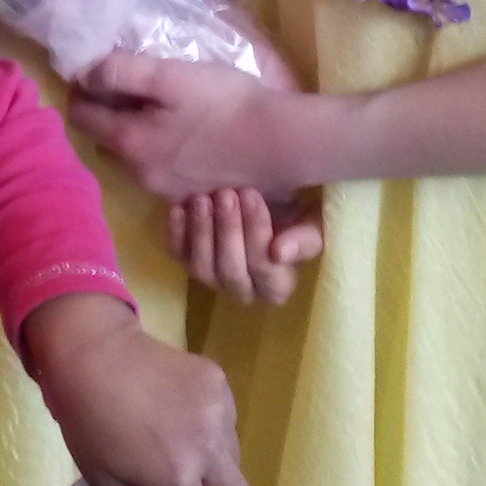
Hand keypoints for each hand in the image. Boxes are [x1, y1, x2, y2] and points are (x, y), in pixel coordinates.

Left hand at [22, 295, 246, 485]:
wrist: (94, 352)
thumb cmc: (89, 421)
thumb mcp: (104, 482)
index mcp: (176, 478)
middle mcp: (207, 449)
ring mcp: (218, 412)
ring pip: (234, 459)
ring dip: (215, 462)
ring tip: (181, 440)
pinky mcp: (220, 383)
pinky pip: (228, 421)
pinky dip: (212, 427)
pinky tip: (180, 410)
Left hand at [69, 48, 311, 199]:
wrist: (280, 142)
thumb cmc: (223, 102)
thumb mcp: (168, 75)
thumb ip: (120, 72)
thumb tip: (82, 73)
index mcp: (127, 142)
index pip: (80, 117)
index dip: (82, 92)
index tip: (96, 73)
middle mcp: (138, 173)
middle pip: (104, 139)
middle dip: (107, 114)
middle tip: (130, 87)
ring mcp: (166, 190)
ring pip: (133, 157)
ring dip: (135, 134)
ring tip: (161, 108)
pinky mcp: (192, 194)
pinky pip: (161, 170)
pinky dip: (161, 151)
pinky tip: (186, 134)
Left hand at [171, 188, 322, 304]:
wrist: (267, 206)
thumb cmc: (294, 218)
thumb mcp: (310, 226)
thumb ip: (303, 241)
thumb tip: (279, 253)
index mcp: (277, 288)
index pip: (264, 267)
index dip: (256, 231)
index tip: (252, 195)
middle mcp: (242, 291)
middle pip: (231, 270)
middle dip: (227, 230)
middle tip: (226, 194)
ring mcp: (212, 279)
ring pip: (202, 267)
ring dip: (201, 231)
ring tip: (203, 199)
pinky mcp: (187, 263)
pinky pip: (177, 254)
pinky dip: (175, 232)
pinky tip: (178, 208)